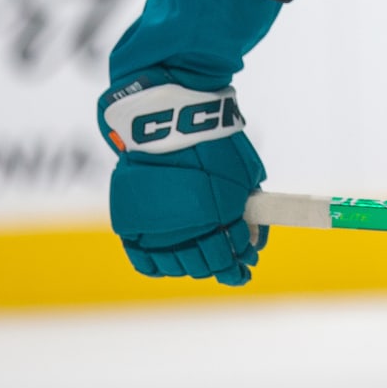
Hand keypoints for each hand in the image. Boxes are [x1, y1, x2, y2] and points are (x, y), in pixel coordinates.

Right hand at [99, 74, 267, 282]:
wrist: (167, 118)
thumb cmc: (213, 142)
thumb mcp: (245, 173)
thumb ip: (251, 208)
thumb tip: (253, 239)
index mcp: (219, 217)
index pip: (230, 258)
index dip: (239, 267)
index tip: (244, 268)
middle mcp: (187, 228)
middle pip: (204, 266)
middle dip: (220, 268)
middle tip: (227, 267)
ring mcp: (157, 227)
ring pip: (176, 266)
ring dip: (191, 267)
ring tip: (198, 262)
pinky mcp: (132, 221)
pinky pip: (144, 260)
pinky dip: (158, 265)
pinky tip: (169, 262)